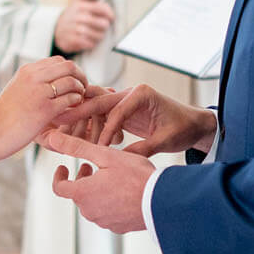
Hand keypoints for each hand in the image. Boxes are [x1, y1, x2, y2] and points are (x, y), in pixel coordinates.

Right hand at [0, 57, 86, 158]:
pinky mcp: (45, 109)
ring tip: (79, 101)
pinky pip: (70, 100)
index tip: (74, 82)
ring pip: (72, 82)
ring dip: (80, 91)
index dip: (72, 71)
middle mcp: (33, 77)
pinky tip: (74, 111)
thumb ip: (34, 82)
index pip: (59, 61)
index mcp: (27, 70)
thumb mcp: (17, 89)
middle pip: (69, 67)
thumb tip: (55, 80)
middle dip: (81, 77)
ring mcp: (39, 92)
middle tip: (83, 90)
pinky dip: (77, 105)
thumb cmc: (5, 116)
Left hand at [46, 130, 153, 233]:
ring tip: (111, 176)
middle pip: (78, 195)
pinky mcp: (119, 227)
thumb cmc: (135, 176)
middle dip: (81, 179)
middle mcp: (90, 212)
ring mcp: (105, 221)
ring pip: (93, 204)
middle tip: (91, 166)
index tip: (64, 167)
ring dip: (96, 190)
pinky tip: (124, 191)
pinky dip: (110, 201)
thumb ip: (76, 147)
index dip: (59, 176)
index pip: (59, 188)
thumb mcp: (105, 155)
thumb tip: (52, 138)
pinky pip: (108, 213)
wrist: (162, 201)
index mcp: (83, 194)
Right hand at [52, 0, 114, 54]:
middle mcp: (77, 17)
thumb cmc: (72, 15)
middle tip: (104, 27)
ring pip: (97, 35)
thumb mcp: (77, 0)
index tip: (111, 17)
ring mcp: (74, 29)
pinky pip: (89, 43)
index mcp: (80, 5)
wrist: (55, 30)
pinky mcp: (72, 40)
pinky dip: (92, 43)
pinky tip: (90, 41)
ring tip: (98, 34)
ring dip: (100, 36)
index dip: (110, 13)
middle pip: (102, 23)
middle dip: (105, 26)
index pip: (101, 8)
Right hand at [55, 83, 215, 155]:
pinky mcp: (123, 111)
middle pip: (99, 100)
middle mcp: (130, 93)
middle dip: (79, 112)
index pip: (117, 109)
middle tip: (60, 122)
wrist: (194, 123)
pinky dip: (91, 126)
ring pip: (96, 107)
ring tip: (66, 132)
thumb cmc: (183, 127)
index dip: (106, 129)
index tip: (98, 147)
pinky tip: (79, 138)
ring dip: (82, 119)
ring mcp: (125, 100)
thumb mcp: (166, 139)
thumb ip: (144, 148)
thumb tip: (121, 160)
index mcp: (142, 94)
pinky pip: (102, 116)